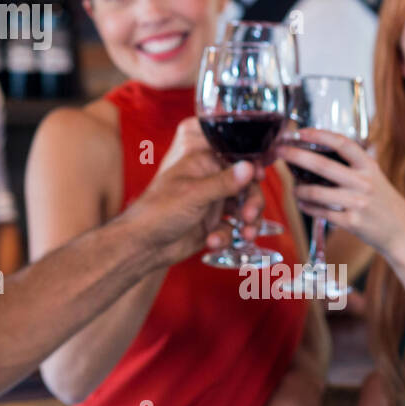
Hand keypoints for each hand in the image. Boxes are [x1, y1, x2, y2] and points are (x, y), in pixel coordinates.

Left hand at [159, 117, 265, 246]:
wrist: (143, 245)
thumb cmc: (158, 211)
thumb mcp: (194, 194)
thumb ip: (224, 182)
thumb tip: (249, 166)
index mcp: (202, 165)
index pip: (236, 160)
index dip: (252, 169)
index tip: (261, 178)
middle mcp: (209, 182)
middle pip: (245, 187)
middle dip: (252, 203)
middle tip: (250, 217)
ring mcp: (211, 204)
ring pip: (242, 209)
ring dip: (247, 223)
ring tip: (245, 235)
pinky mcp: (211, 225)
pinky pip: (231, 229)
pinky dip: (227, 237)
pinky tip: (212, 242)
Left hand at [277, 128, 404, 256]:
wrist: (402, 233)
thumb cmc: (383, 202)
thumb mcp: (375, 176)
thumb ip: (354, 164)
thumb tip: (321, 149)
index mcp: (369, 167)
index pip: (343, 144)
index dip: (320, 135)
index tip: (301, 131)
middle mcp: (364, 182)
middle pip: (322, 165)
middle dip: (296, 156)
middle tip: (279, 151)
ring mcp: (357, 203)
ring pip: (316, 192)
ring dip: (298, 189)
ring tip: (292, 188)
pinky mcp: (352, 223)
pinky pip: (321, 212)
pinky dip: (307, 207)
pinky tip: (302, 204)